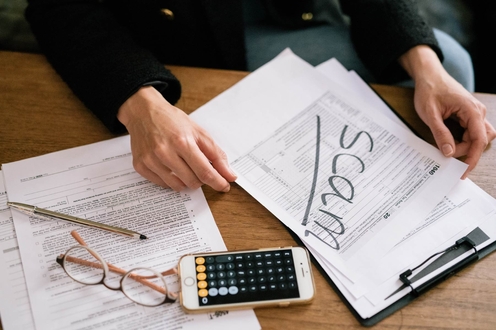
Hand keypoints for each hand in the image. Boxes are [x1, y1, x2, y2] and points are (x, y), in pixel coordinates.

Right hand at [117, 86, 236, 190]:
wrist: (143, 112)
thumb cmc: (172, 121)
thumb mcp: (199, 132)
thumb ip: (216, 154)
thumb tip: (229, 175)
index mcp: (182, 142)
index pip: (205, 171)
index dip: (218, 182)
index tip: (224, 186)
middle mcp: (165, 152)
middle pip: (193, 181)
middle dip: (201, 179)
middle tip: (200, 168)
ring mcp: (151, 160)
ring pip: (178, 186)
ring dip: (187, 181)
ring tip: (185, 166)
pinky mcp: (141, 166)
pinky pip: (163, 184)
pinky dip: (172, 180)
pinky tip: (171, 166)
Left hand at [399, 46, 495, 177]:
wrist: (429, 76)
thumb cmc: (429, 91)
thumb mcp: (430, 114)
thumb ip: (440, 134)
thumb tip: (449, 153)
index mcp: (471, 110)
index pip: (479, 139)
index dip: (472, 157)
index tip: (463, 170)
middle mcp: (477, 111)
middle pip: (480, 140)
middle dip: (465, 150)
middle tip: (446, 154)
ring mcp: (474, 113)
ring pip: (478, 136)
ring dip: (465, 145)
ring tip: (447, 147)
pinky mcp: (469, 114)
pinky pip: (472, 131)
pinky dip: (463, 139)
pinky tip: (450, 142)